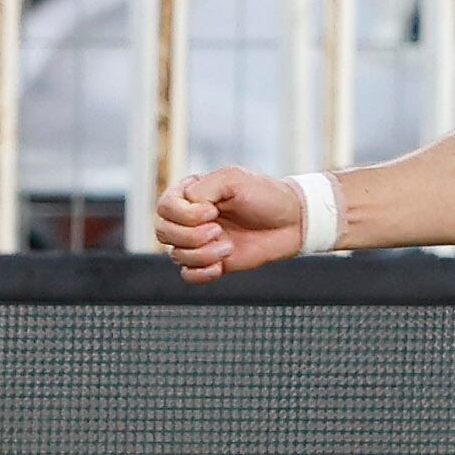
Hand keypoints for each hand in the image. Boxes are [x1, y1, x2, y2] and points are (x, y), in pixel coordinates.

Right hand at [155, 167, 307, 282]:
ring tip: (228, 246)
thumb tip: (188, 210)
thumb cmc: (265, 195)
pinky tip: (221, 265)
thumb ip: (203, 189)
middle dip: (191, 235)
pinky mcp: (210, 262)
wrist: (292, 221)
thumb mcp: (233, 179)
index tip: (213, 211)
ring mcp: (198, 241)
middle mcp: (190, 218)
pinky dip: (201, 273)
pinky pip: (187, 275)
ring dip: (202, 254)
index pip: (164, 207)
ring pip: (176, 255)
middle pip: (163, 232)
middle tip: (219, 230)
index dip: (184, 214)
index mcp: (191, 194)